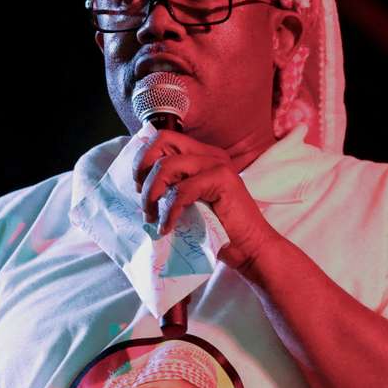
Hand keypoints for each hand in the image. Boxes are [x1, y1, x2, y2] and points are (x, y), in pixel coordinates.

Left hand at [132, 129, 280, 270]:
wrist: (249, 248)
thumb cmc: (217, 229)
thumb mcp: (188, 202)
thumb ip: (171, 187)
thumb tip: (138, 186)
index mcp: (201, 155)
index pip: (164, 139)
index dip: (144, 158)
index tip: (138, 185)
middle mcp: (210, 154)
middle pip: (163, 141)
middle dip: (143, 169)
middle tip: (143, 197)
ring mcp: (217, 164)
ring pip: (167, 166)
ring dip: (152, 194)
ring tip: (152, 217)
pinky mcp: (223, 180)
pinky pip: (181, 191)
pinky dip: (169, 211)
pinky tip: (167, 227)